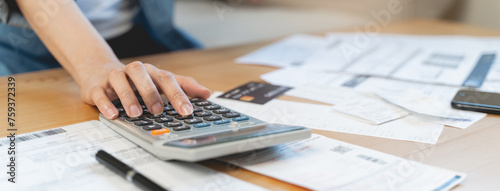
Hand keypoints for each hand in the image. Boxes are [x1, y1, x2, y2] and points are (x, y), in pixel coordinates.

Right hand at [79, 61, 210, 118]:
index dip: (179, 94)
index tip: (188, 110)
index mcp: (151, 72)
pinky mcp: (96, 86)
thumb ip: (183, 86)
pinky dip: (105, 103)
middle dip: (152, 93)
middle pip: (143, 75)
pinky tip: (112, 114)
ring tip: (136, 114)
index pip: (167, 79)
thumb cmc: (136, 81)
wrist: (99, 71)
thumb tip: (207, 93)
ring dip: (128, 97)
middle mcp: (133, 71)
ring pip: (120, 80)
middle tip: (160, 110)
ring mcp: (114, 77)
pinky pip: (99, 92)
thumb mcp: (160, 82)